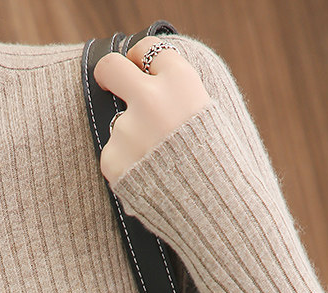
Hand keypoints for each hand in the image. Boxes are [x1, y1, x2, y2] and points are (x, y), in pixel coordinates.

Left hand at [93, 37, 210, 184]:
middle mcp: (150, 100)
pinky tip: (149, 179)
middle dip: (109, 75)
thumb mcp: (208, 113)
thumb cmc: (218, 163)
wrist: (214, 207)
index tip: (139, 69)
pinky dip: (128, 166)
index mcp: (180, 81)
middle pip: (110, 68)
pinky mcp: (113, 159)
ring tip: (159, 165)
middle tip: (111, 84)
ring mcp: (127, 130)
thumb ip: (176, 93)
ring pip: (119, 124)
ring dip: (133, 139)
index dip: (142, 61)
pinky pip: (115, 155)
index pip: (148, 51)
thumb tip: (146, 79)